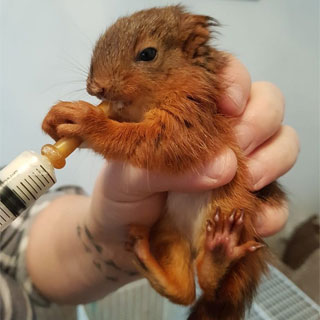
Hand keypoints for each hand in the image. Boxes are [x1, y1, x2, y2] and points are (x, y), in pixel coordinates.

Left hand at [42, 100, 105, 140]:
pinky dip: (60, 134)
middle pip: (56, 108)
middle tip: (52, 132)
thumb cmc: (107, 135)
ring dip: (53, 126)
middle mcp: (83, 108)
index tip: (55, 126)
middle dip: (50, 120)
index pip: (61, 105)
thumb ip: (78, 122)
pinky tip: (65, 139)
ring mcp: (83, 117)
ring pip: (56, 114)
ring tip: (57, 136)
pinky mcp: (83, 128)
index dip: (55, 117)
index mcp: (84, 106)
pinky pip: (63, 128)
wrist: (118, 139)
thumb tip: (62, 129)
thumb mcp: (92, 123)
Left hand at [87, 55, 298, 241]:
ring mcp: (239, 162)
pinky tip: (251, 219)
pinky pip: (278, 197)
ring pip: (284, 141)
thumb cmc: (120, 191)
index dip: (236, 82)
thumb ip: (163, 165)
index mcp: (188, 108)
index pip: (227, 75)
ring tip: (244, 183)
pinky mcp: (247, 197)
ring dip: (272, 160)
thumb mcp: (125, 173)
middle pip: (267, 103)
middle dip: (258, 123)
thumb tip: (223, 167)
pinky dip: (272, 208)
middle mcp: (220, 129)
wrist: (123, 231)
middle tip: (235, 150)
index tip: (228, 106)